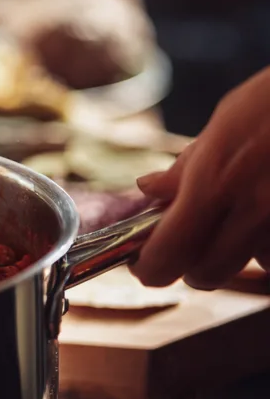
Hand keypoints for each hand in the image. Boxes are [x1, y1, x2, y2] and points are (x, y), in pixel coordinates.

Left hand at [131, 66, 269, 288]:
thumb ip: (185, 166)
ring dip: (241, 253)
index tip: (145, 263)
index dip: (150, 267)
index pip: (168, 254)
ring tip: (243, 216)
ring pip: (252, 266)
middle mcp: (252, 210)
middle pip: (207, 276)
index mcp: (215, 182)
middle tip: (190, 246)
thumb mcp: (224, 122)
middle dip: (192, 267)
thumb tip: (147, 189)